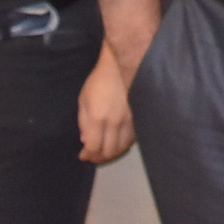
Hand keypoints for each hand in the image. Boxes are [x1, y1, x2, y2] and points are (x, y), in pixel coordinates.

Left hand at [78, 45, 136, 164]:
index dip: (88, 155)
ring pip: (123, 147)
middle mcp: (116, 122)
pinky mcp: (139, 118)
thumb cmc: (99, 81)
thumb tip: (85, 141)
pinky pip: (132, 139)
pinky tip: (117, 142)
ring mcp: (130, 121)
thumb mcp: (84, 99)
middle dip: (99, 157)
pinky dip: (123, 145)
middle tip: (93, 156)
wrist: (122, 66)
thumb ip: (84, 122)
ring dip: (112, 153)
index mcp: (99, 118)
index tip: (83, 155)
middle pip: (109, 151)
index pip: (94, 147)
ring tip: (105, 151)